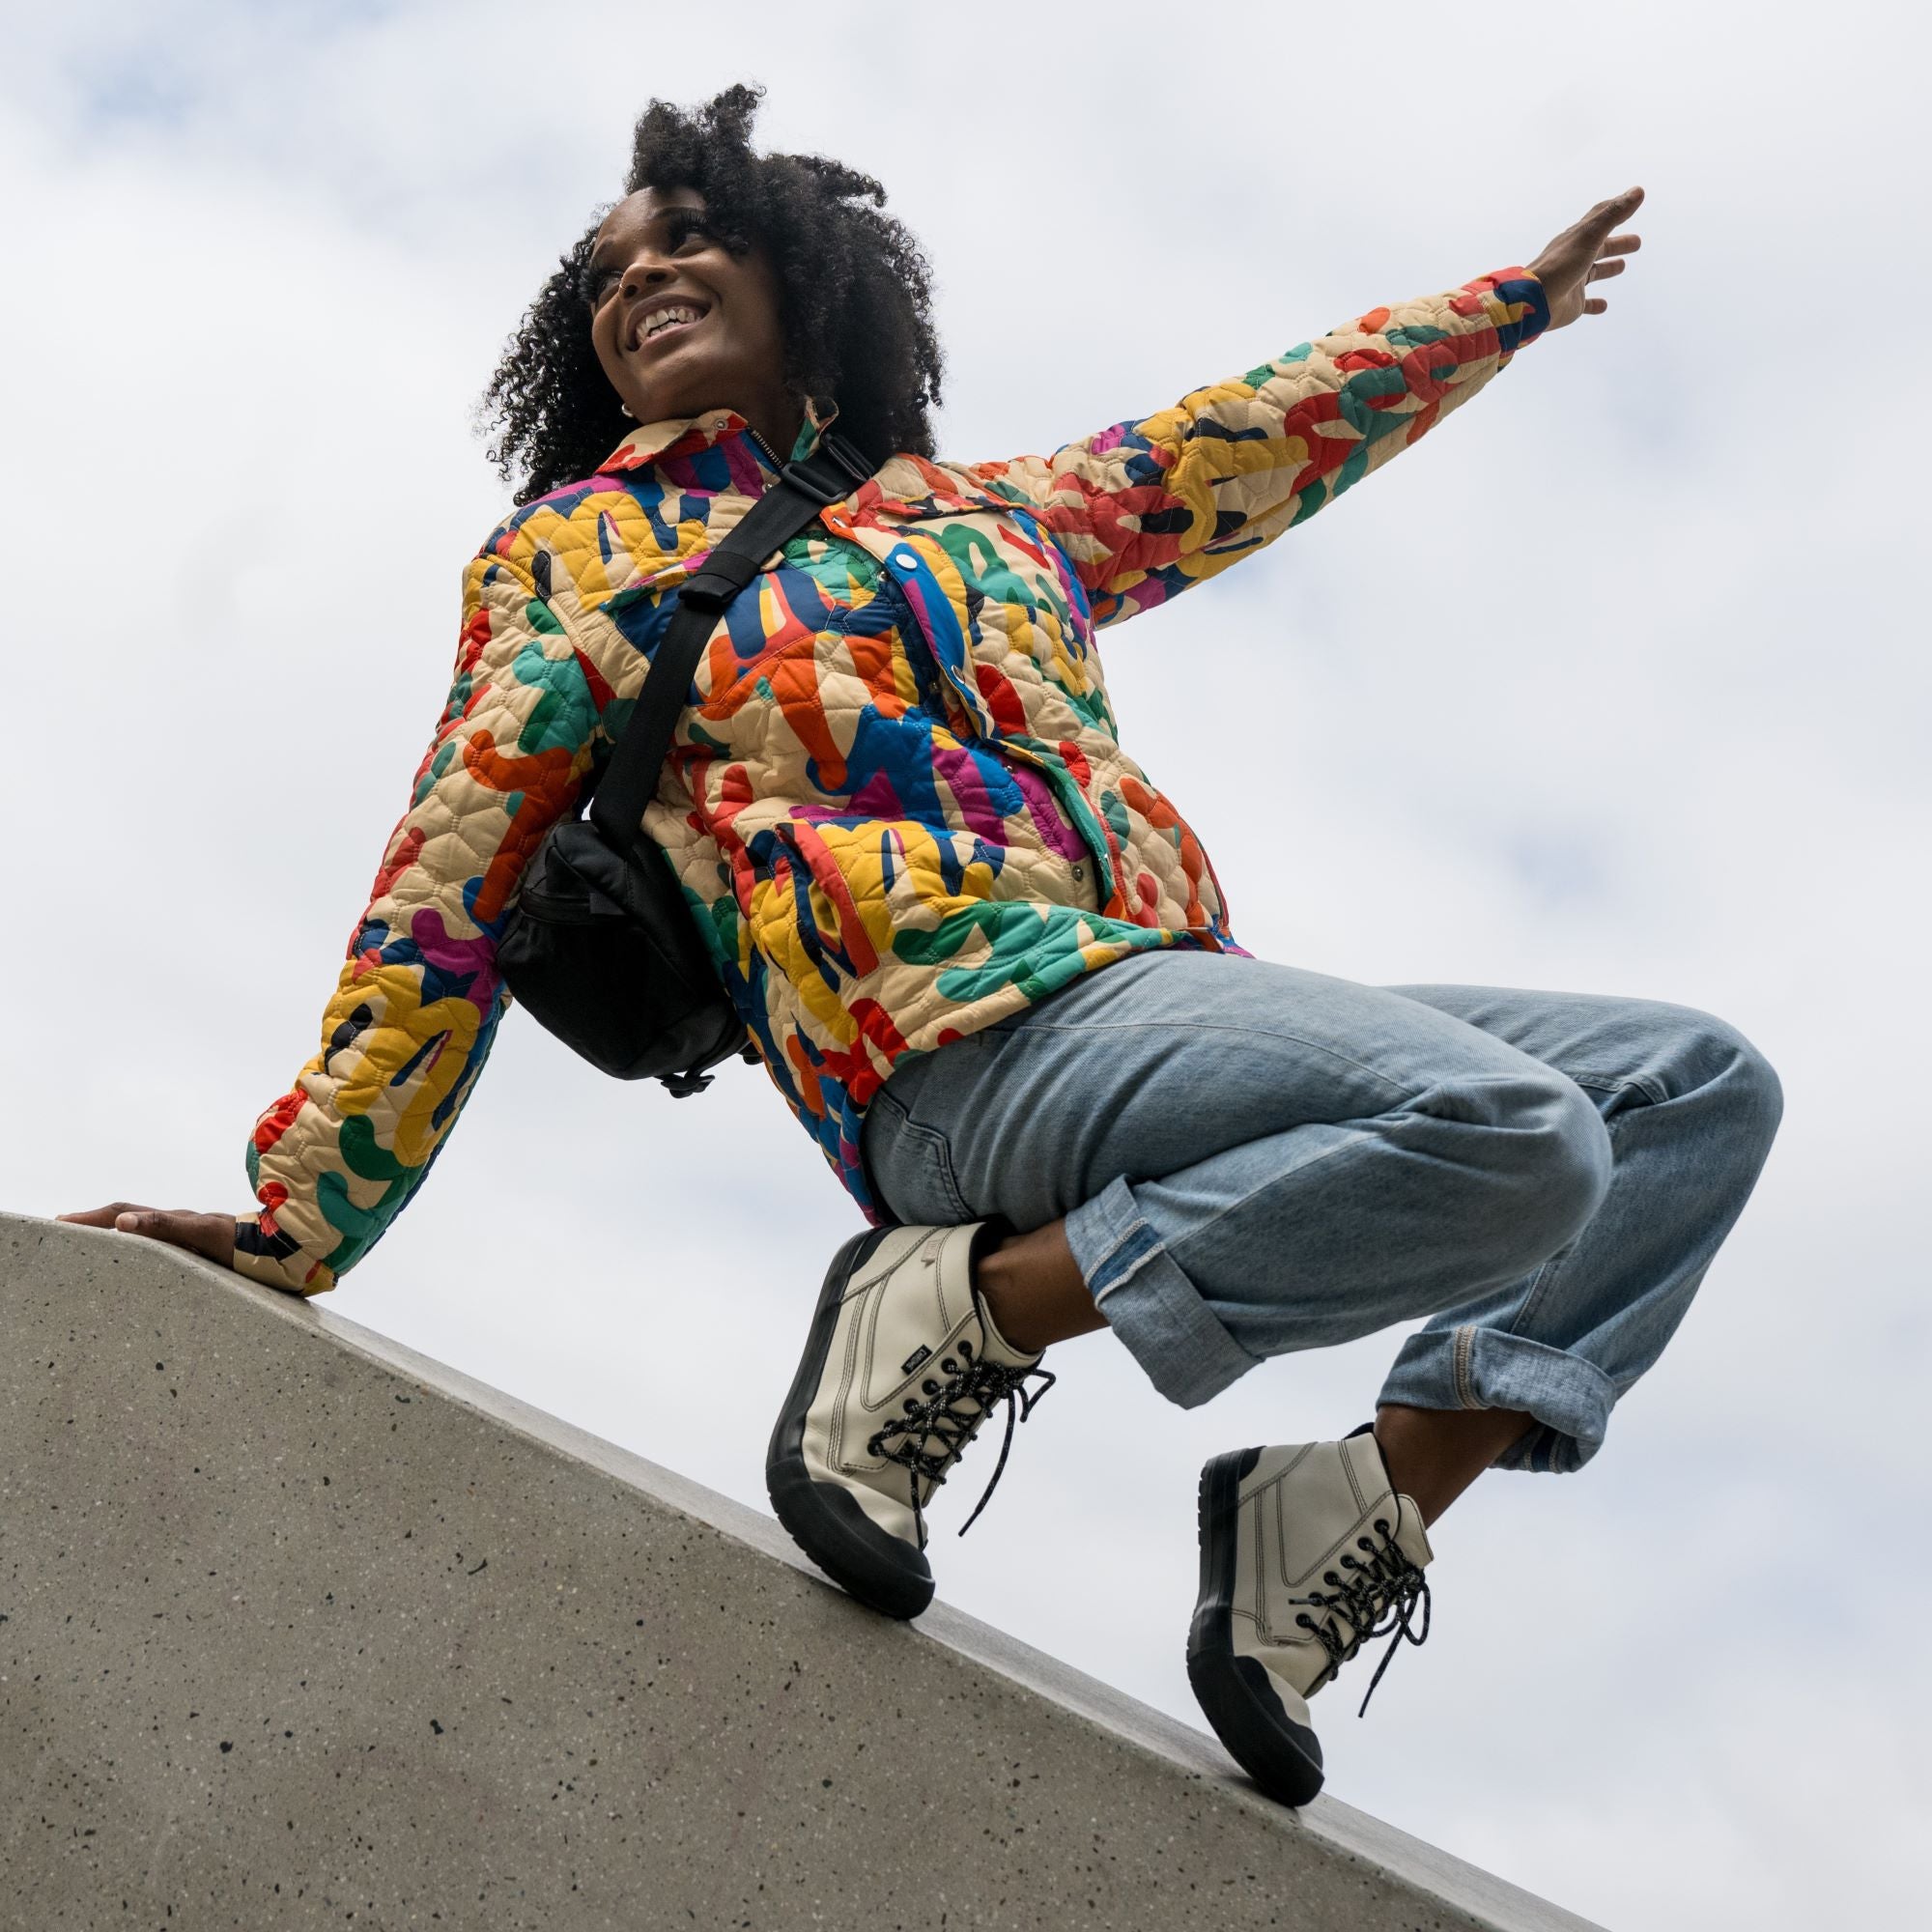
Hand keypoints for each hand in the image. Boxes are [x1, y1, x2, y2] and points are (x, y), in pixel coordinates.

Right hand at [58, 1203, 236, 1269]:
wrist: (281, 1247)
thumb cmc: (241, 1243)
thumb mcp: (202, 1235)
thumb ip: (165, 1227)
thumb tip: (121, 1223)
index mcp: (172, 1222)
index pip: (122, 1214)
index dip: (91, 1218)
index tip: (61, 1222)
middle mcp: (177, 1226)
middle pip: (128, 1219)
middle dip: (95, 1223)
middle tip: (65, 1230)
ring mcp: (188, 1237)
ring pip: (143, 1233)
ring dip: (115, 1235)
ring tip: (92, 1247)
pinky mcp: (199, 1250)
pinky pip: (161, 1246)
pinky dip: (139, 1248)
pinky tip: (138, 1262)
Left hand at [1526, 186, 1644, 329]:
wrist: (1535, 301)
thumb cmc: (1561, 265)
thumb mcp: (1590, 236)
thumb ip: (1613, 215)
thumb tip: (1638, 191)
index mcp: (1577, 239)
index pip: (1598, 219)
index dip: (1615, 208)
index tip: (1632, 200)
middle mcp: (1575, 258)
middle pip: (1599, 247)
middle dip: (1617, 243)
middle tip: (1637, 242)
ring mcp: (1573, 281)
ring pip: (1593, 273)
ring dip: (1607, 268)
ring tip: (1622, 266)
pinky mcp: (1572, 304)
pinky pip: (1585, 304)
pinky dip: (1595, 304)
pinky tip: (1603, 306)